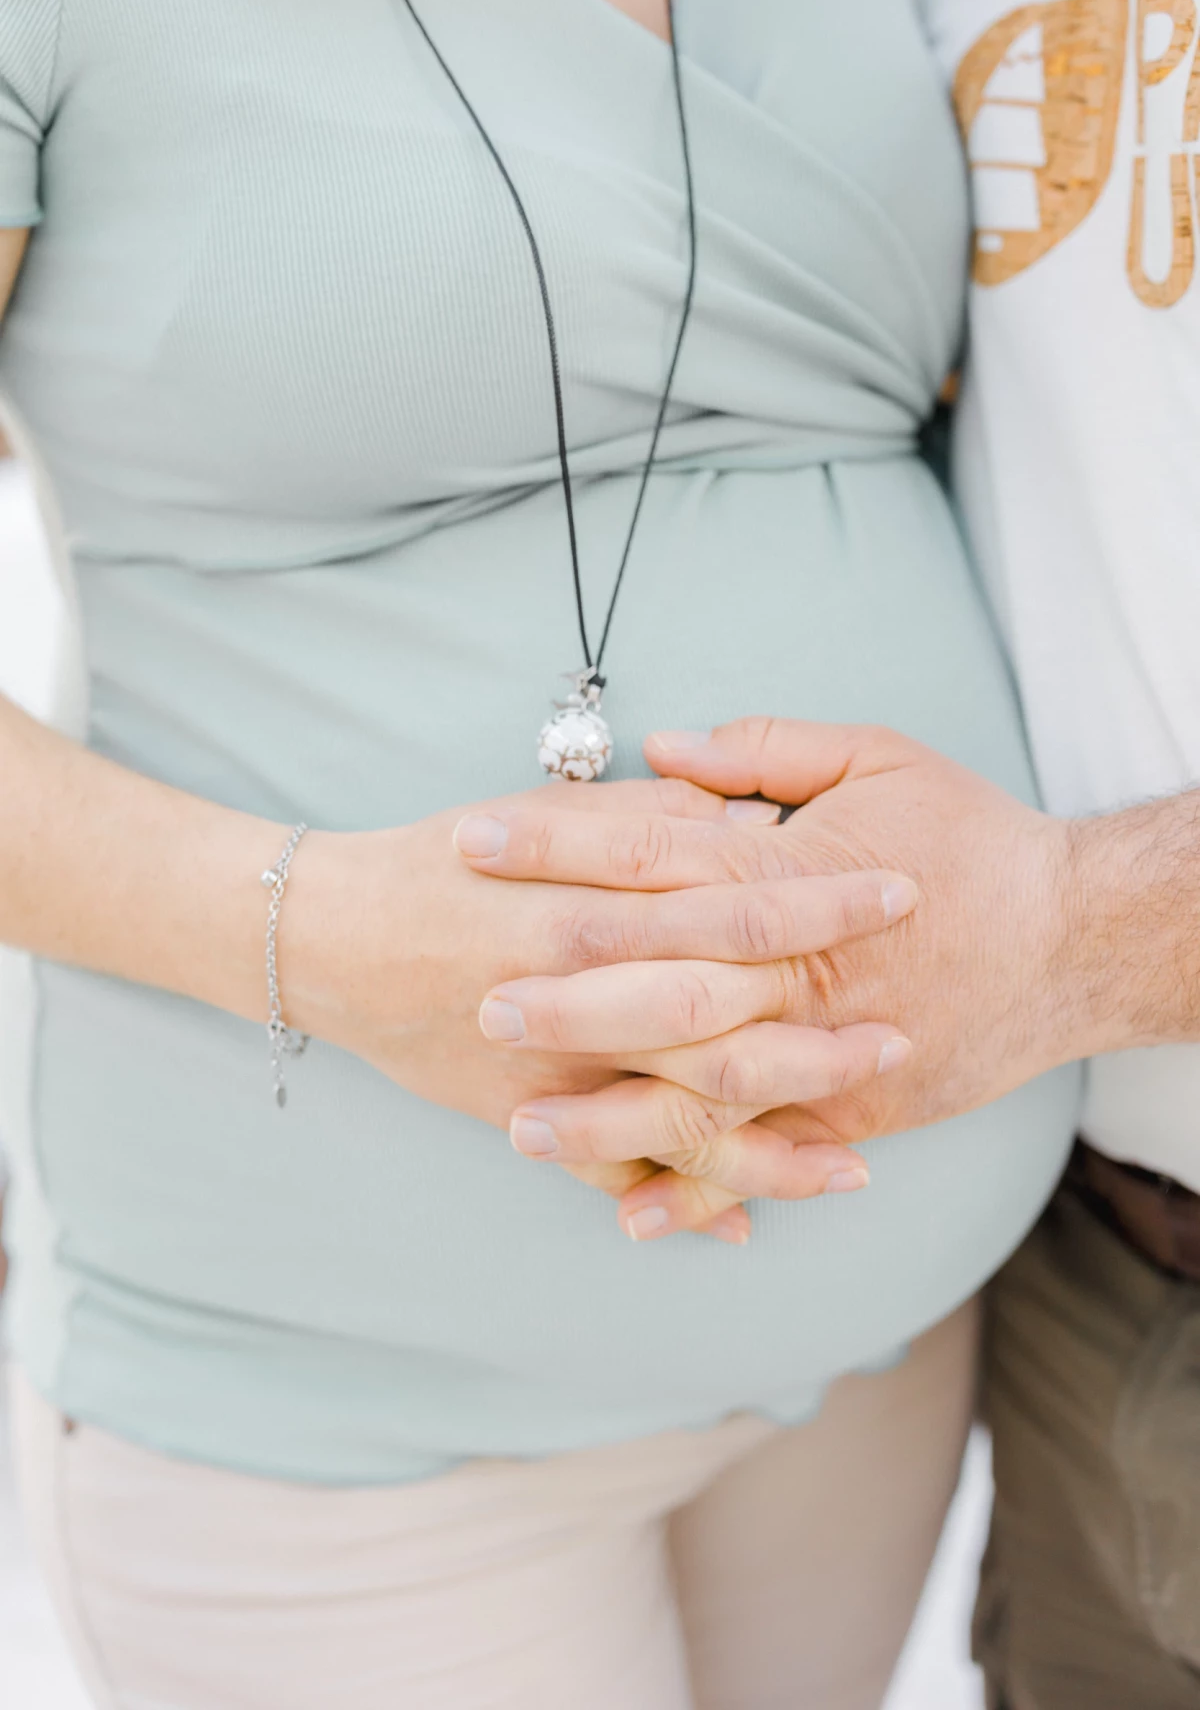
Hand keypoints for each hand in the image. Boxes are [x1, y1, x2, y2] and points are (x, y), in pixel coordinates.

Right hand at [281, 774, 911, 1238]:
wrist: (332, 935)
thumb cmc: (445, 861)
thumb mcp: (546, 813)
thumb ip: (650, 818)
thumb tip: (747, 823)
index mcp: (600, 899)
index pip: (740, 899)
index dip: (827, 900)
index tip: (902, 892)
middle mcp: (586, 989)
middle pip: (730, 1018)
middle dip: (823, 1036)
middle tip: (904, 1038)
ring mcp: (558, 1067)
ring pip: (685, 1116)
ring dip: (776, 1141)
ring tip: (859, 1164)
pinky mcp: (529, 1118)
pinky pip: (616, 1174)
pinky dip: (679, 1200)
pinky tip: (747, 1227)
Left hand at [458, 718, 1076, 1236]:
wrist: (1076, 938)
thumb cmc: (974, 838)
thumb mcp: (880, 758)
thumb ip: (767, 753)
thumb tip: (667, 750)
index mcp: (789, 875)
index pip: (645, 854)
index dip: (555, 846)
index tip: (472, 843)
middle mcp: (796, 972)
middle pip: (658, 983)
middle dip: (562, 995)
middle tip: (477, 1001)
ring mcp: (824, 1054)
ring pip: (698, 1090)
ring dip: (608, 1113)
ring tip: (519, 1127)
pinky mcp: (851, 1117)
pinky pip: (761, 1158)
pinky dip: (698, 1187)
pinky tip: (627, 1210)